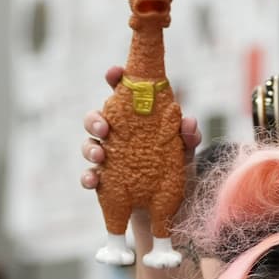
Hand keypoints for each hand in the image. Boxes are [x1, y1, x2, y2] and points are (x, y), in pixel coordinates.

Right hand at [79, 64, 201, 191]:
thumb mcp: (186, 152)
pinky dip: (88, 178)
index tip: (114, 73)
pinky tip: (94, 181)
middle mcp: (117, 135)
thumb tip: (188, 122)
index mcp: (135, 119)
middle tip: (104, 126)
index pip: (120, 93)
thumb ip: (189, 137)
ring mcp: (108, 158)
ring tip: (100, 155)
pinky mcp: (104, 183)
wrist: (175, 206)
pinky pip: (89, 177)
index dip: (114, 79)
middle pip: (96, 118)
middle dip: (95, 119)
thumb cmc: (177, 169)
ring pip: (88, 146)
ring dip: (90, 148)